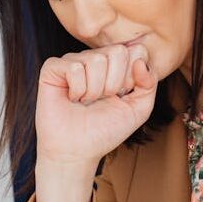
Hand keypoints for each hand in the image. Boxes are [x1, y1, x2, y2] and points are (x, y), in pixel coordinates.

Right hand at [36, 44, 157, 167]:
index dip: (132, 77)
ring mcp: (73, 60)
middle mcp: (95, 58)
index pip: (136, 50)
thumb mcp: (138, 110)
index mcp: (115, 64)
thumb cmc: (104, 131)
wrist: (76, 151)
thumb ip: (149, 84)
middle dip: (115, 83)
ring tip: (86, 101)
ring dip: (94, 90)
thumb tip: (140, 60)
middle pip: (118, 51)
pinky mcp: (53, 67)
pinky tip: (71, 98)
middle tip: (103, 99)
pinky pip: (75, 67)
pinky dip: (77, 89)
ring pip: (96, 59)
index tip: (122, 96)